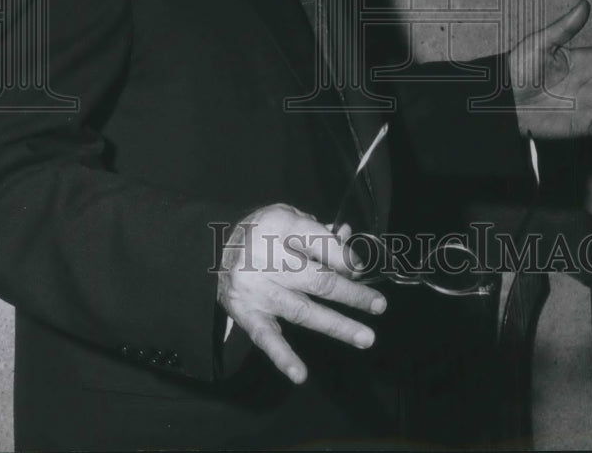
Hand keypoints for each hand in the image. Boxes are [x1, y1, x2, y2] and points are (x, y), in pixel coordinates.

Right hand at [217, 204, 385, 383]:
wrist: (212, 251)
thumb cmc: (262, 233)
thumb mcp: (288, 218)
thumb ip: (320, 233)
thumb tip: (351, 246)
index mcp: (276, 225)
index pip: (318, 241)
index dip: (344, 256)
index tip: (360, 269)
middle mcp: (264, 257)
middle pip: (316, 279)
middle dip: (351, 293)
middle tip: (379, 305)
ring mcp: (255, 289)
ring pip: (302, 310)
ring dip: (336, 325)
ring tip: (366, 337)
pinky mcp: (246, 314)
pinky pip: (266, 337)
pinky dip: (282, 357)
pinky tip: (299, 373)